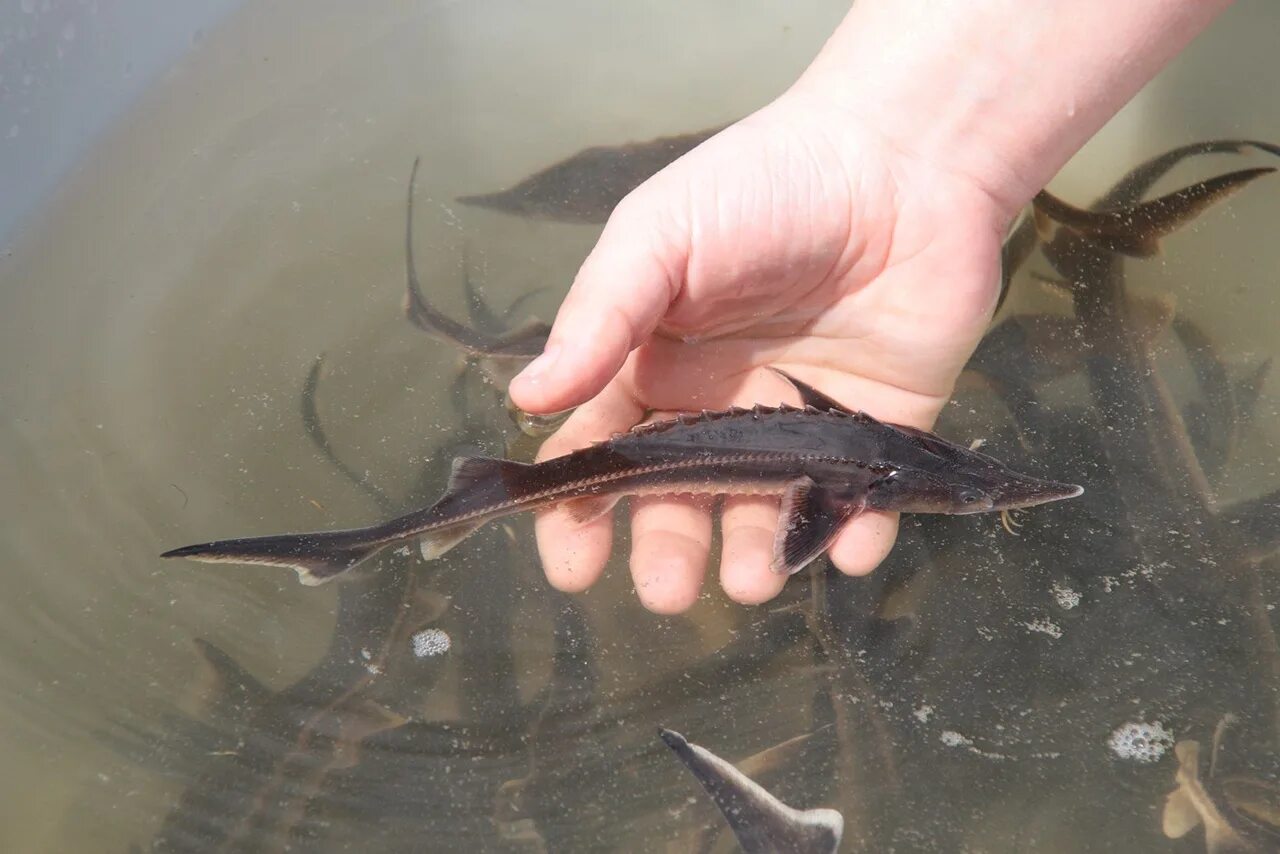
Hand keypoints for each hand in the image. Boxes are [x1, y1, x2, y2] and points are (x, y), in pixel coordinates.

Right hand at [508, 91, 1013, 612]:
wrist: (900, 159)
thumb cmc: (765, 188)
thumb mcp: (661, 236)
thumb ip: (600, 317)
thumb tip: (525, 400)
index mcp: (658, 368)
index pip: (605, 455)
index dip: (582, 513)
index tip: (573, 565)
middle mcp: (723, 409)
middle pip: (683, 501)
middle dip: (668, 551)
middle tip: (669, 591)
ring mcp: (802, 423)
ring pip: (769, 511)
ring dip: (756, 556)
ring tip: (752, 580)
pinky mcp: (881, 427)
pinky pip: (867, 497)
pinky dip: (860, 530)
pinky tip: (851, 547)